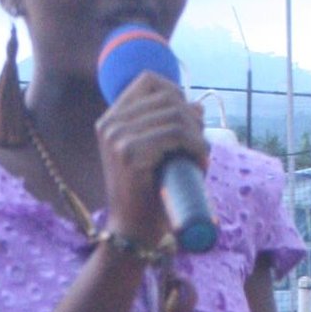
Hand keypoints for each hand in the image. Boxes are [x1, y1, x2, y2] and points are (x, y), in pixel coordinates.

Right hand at [95, 73, 209, 250]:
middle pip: (167, 97)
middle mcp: (110, 124)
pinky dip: (196, 146)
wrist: (133, 231)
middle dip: (193, 118)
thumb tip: (197, 105)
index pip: (149, 80)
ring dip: (198, 135)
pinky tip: (200, 162)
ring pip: (176, 115)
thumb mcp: (157, 153)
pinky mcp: (130, 153)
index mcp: (111, 120)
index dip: (176, 92)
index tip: (187, 118)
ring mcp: (117, 137)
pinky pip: (176, 135)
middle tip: (198, 146)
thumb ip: (170, 127)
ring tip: (200, 157)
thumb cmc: (149, 193)